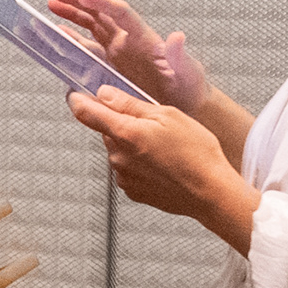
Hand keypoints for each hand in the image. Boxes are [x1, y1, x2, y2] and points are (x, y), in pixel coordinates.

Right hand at [42, 0, 203, 110]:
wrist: (186, 106)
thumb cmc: (189, 88)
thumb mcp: (187, 71)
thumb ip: (179, 55)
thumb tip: (176, 38)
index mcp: (143, 38)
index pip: (119, 12)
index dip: (100, 2)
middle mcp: (128, 41)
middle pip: (98, 12)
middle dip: (76, 0)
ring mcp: (118, 52)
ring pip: (90, 26)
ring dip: (71, 14)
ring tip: (52, 4)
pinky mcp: (111, 66)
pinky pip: (88, 48)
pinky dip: (72, 40)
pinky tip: (60, 35)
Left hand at [69, 86, 258, 253]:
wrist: (211, 193)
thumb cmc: (197, 153)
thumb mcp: (168, 116)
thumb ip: (130, 104)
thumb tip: (104, 94)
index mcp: (125, 133)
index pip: (85, 112)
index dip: (78, 100)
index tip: (77, 94)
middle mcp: (118, 157)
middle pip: (106, 130)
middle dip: (122, 123)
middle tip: (153, 125)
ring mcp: (123, 176)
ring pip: (118, 149)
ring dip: (132, 144)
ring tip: (164, 148)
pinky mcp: (131, 190)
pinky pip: (127, 168)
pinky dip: (139, 163)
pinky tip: (162, 164)